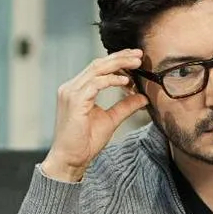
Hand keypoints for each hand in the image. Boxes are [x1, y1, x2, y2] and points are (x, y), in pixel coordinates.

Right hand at [42, 49, 147, 181]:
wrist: (71, 159)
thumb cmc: (86, 141)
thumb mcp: (111, 119)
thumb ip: (125, 106)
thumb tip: (142, 97)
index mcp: (78, 89)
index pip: (99, 68)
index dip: (117, 60)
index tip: (136, 58)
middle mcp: (71, 87)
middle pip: (98, 64)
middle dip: (120, 57)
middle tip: (139, 54)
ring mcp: (70, 92)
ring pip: (97, 69)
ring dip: (119, 64)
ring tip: (136, 63)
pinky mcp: (74, 101)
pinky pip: (95, 84)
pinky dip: (111, 80)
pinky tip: (126, 81)